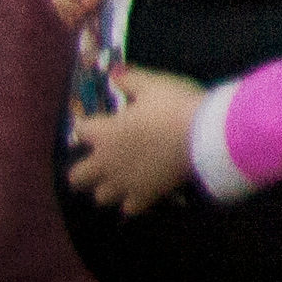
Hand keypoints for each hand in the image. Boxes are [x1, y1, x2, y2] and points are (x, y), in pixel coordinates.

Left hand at [65, 69, 204, 210]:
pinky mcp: (145, 196)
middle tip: (101, 160)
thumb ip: (130, 79)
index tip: (96, 122)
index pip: (80, 130)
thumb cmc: (174, 106)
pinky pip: (130, 208)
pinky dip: (134, 201)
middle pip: (77, 177)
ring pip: (101, 196)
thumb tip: (113, 72)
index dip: (86, 126)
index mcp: (103, 133)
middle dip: (85, 170)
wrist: (204, 136)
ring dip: (108, 187)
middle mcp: (106, 162)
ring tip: (122, 177)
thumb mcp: (153, 84)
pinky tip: (144, 190)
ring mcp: (124, 183)